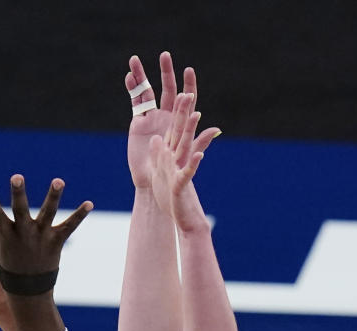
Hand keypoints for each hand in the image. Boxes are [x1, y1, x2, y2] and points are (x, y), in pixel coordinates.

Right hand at [0, 174, 91, 280]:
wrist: (28, 291)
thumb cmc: (10, 266)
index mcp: (7, 235)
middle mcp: (24, 233)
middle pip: (20, 209)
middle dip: (18, 193)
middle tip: (16, 177)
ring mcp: (41, 237)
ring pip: (47, 213)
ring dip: (53, 196)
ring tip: (58, 181)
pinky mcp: (56, 241)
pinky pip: (70, 226)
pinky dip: (80, 214)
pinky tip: (90, 203)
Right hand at [124, 52, 217, 193]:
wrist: (152, 180)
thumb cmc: (171, 170)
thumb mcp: (186, 155)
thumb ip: (199, 141)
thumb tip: (216, 129)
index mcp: (179, 120)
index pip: (186, 97)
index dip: (188, 84)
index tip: (188, 70)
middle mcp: (166, 114)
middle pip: (167, 88)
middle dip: (165, 71)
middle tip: (164, 56)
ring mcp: (151, 117)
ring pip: (147, 91)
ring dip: (141, 76)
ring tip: (134, 60)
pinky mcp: (138, 122)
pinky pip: (135, 102)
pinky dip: (132, 89)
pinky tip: (129, 78)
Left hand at [148, 94, 217, 233]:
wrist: (183, 217)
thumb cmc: (172, 195)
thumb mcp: (164, 170)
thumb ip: (161, 152)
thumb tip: (158, 137)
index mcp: (174, 152)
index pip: (177, 125)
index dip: (179, 107)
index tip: (182, 87)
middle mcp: (180, 157)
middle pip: (182, 130)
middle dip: (184, 111)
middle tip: (188, 90)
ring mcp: (182, 169)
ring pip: (186, 147)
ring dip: (191, 131)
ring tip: (197, 115)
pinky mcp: (181, 184)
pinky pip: (188, 174)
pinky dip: (193, 165)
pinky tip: (198, 156)